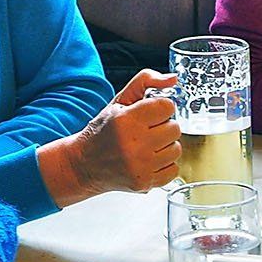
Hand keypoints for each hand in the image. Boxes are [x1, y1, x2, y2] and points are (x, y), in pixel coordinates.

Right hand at [39, 70, 180, 204]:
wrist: (85, 164)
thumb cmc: (104, 130)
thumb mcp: (120, 100)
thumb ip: (146, 81)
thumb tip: (173, 79)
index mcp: (126, 120)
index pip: (167, 107)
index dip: (159, 109)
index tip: (149, 114)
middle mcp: (133, 144)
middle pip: (175, 128)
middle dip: (163, 127)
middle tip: (146, 131)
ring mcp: (140, 166)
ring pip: (176, 149)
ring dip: (165, 147)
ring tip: (146, 147)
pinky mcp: (144, 182)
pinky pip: (174, 170)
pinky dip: (164, 165)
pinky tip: (148, 161)